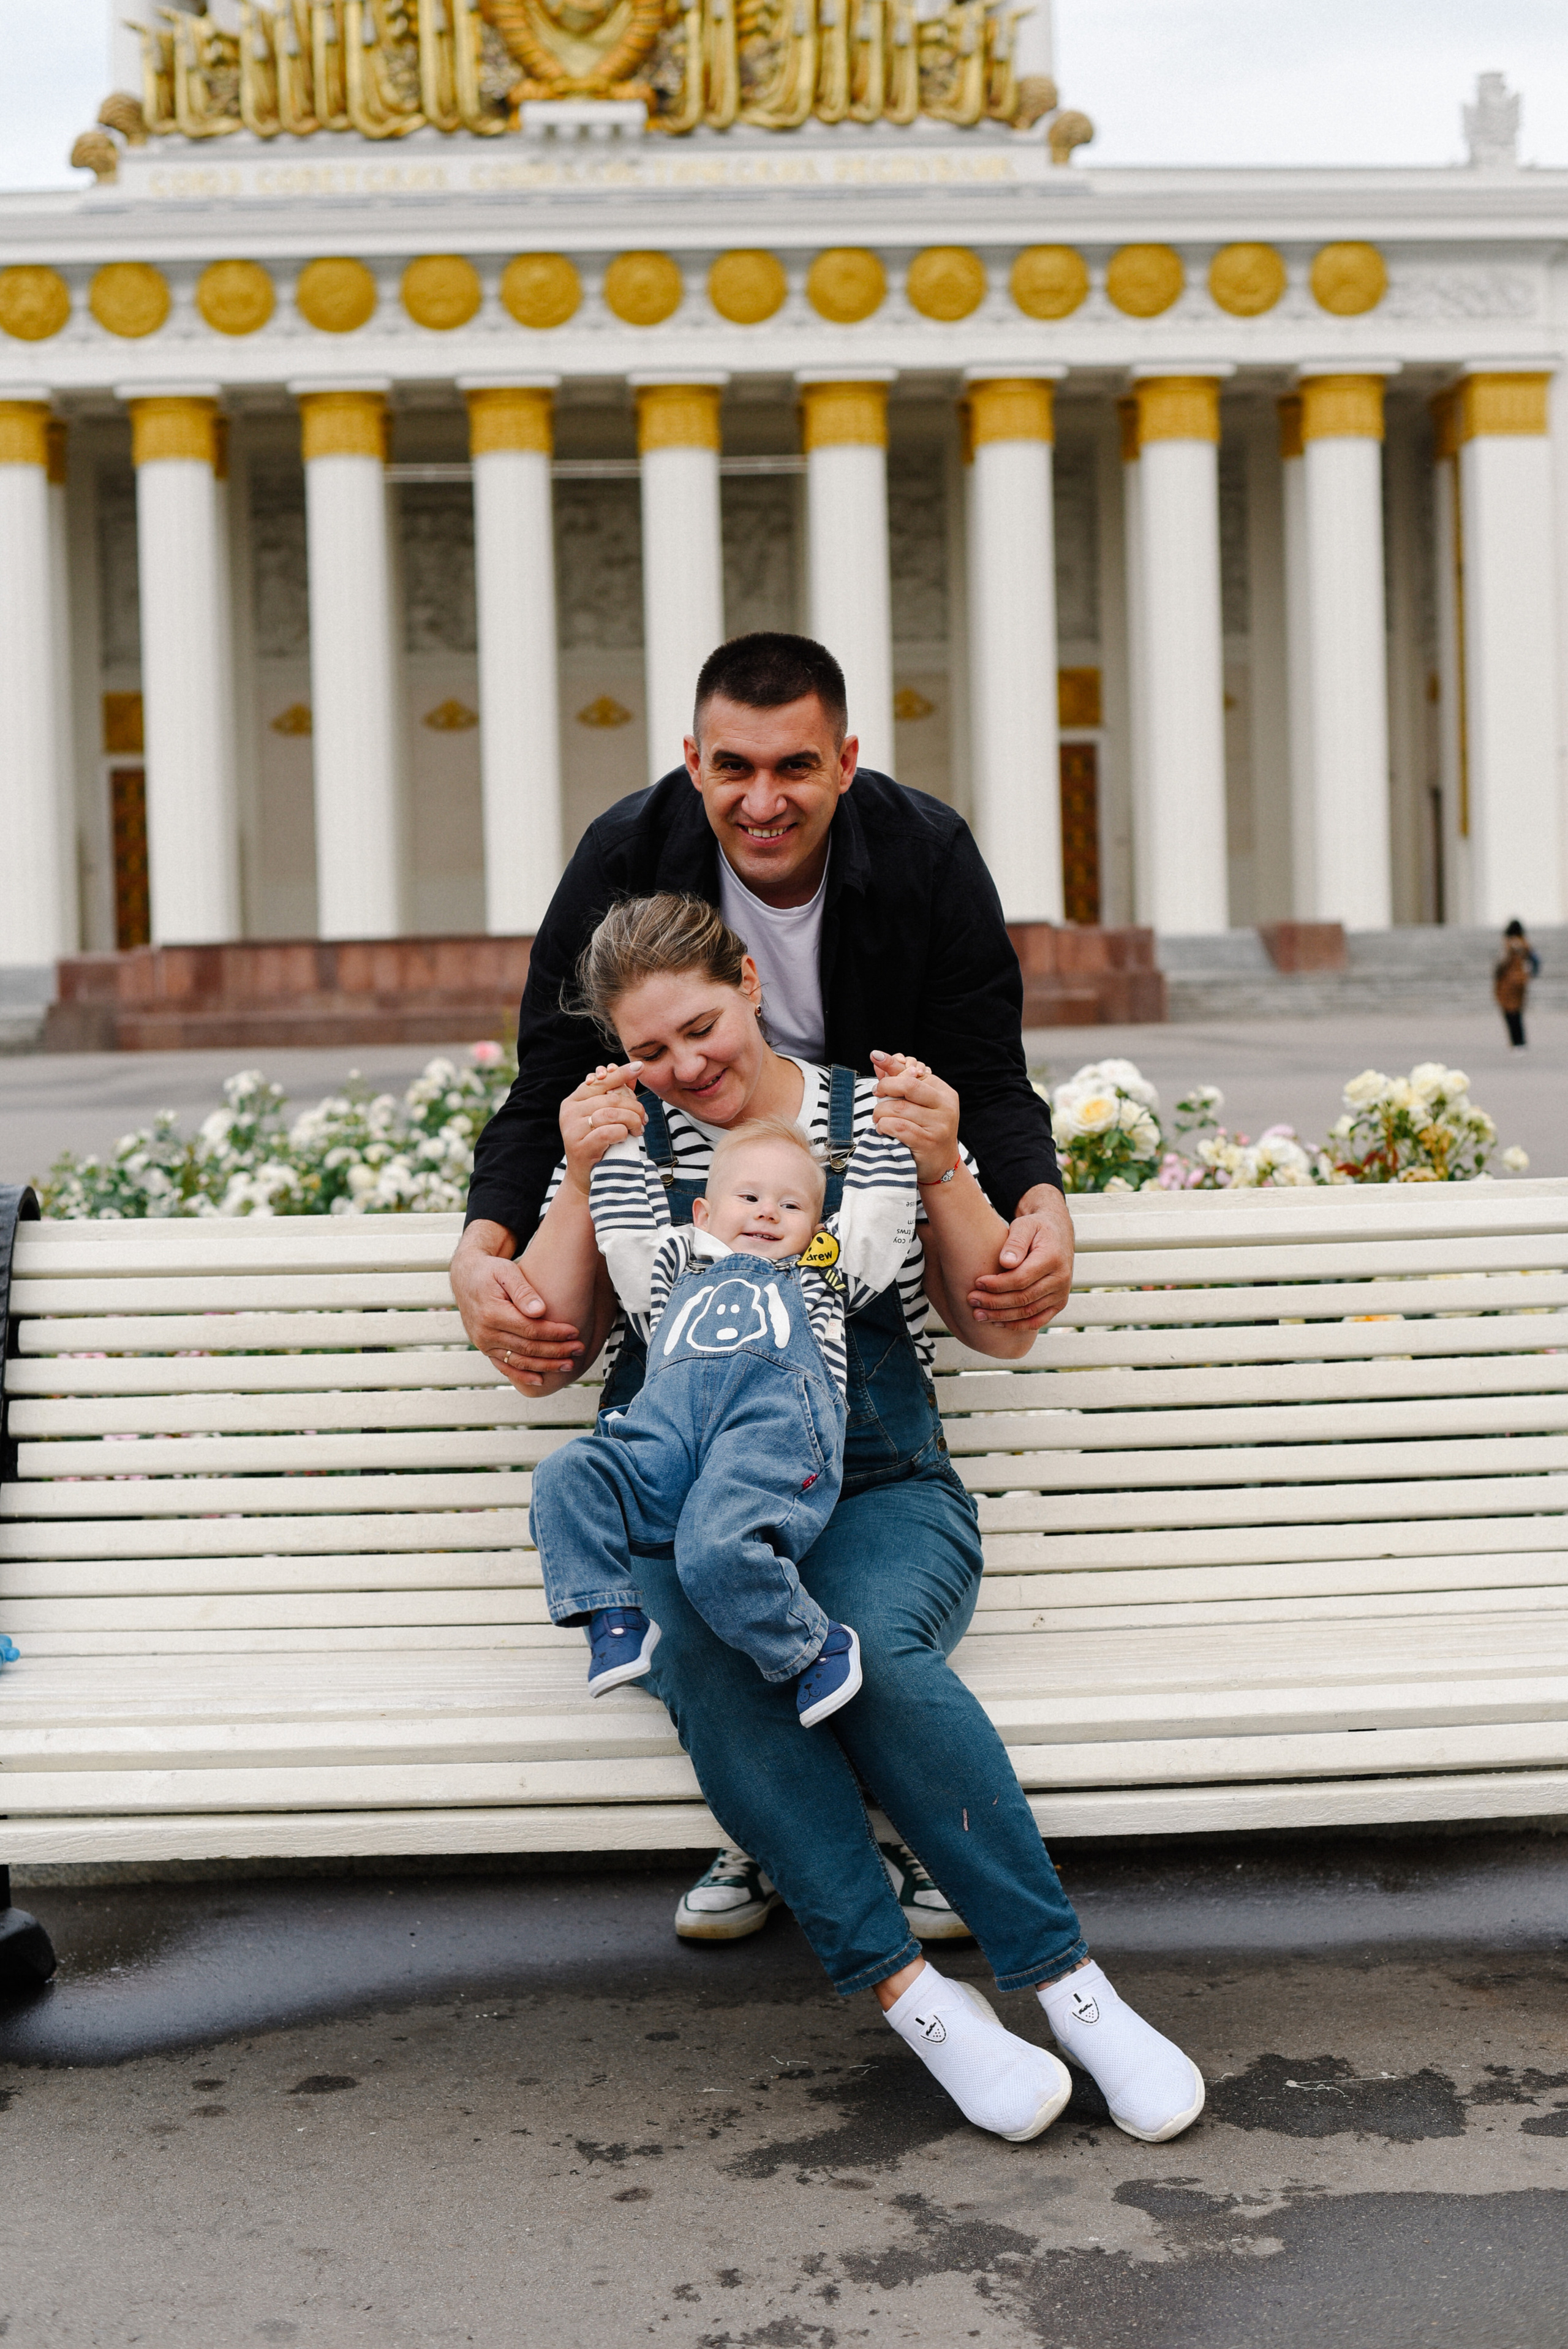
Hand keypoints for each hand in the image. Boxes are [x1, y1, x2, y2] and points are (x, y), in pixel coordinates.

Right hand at [449, 1220, 584, 1392]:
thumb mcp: (506, 1272)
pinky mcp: (484, 1348)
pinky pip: (504, 1366)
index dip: (554, 1333)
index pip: (530, 1329)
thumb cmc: (490, 1271)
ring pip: (519, 1361)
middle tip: (579, 1349)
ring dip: (545, 1365)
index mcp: (492, 1313)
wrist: (465, 1278)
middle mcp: (485, 1333)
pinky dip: (522, 1375)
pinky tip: (540, 1379)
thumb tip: (540, 1311)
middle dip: (556, 1351)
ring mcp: (483, 1343)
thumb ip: (523, 1291)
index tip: (575, 1332)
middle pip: (528, 1348)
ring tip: (569, 1364)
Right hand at [560, 1060, 645, 1198]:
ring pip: (611, 1114)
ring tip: (638, 1129)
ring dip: (631, 1120)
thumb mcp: (604, 1118)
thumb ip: (615, 1095)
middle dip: (634, 1106)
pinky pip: (608, 1132)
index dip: (620, 1073)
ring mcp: (572, 1130)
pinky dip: (622, 1133)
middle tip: (643, 1118)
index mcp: (573, 1101)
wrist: (586, 1177)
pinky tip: (625, 1138)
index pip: (600, 1082)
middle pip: (610, 1098)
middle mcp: (569, 1113)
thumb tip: (633, 1072)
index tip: (639, 1067)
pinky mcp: (580, 1147)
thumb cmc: (599, 1144)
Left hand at [869, 1050, 959, 1183]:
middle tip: (876, 1093)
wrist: (940, 1164)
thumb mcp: (919, 1104)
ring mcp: (938, 1126)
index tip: (875, 1057)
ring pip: (898, 1108)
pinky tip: (883, 1129)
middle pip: (908, 1086)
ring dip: (880, 1112)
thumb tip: (878, 1059)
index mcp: (944, 1093)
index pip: (914, 1074)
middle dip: (885, 1086)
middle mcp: (945, 1107)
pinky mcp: (927, 1142)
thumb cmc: (925, 1130)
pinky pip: (897, 1127)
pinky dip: (883, 1126)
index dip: (892, 1066)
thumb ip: (900, 1082)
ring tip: (878, 1118)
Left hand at [969, 1183, 1073, 1328]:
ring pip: (1028, 1312)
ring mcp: (1061, 1293)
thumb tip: (1006, 1262)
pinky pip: (1038, 1320)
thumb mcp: (1025, 1225)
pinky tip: (997, 1322)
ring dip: (1001, 1316)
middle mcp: (1061, 1279)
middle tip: (971, 1300)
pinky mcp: (1059, 1303)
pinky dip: (1017, 1325)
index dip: (997, 1284)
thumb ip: (1015, 1242)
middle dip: (994, 1302)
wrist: (1057, 1233)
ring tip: (978, 1314)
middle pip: (1023, 1298)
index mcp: (1052, 1258)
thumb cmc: (1035, 1228)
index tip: (977, 1282)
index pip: (1021, 1279)